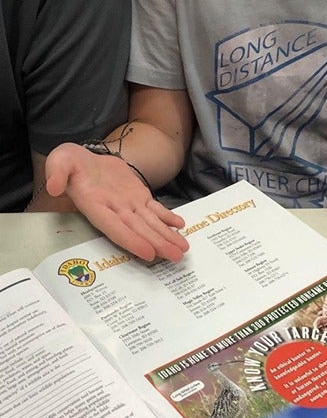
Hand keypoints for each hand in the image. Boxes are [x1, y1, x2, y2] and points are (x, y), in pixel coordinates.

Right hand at [45, 143, 188, 262]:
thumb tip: (54, 187)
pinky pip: (154, 209)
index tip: (148, 252)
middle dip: (157, 244)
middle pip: (138, 230)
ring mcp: (128, 204)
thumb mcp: (58, 162)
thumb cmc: (69, 164)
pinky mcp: (138, 196)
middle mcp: (114, 209)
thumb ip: (56, 173)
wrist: (83, 159)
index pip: (114, 227)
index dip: (130, 240)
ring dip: (166, 236)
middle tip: (176, 257)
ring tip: (182, 249)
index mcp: (94, 205)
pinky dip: (167, 217)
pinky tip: (179, 225)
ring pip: (149, 223)